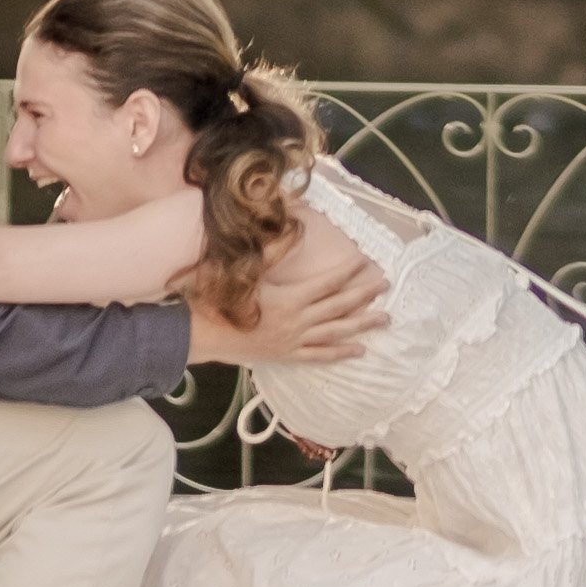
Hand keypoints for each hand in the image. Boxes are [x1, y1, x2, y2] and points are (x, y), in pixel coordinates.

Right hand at [191, 238, 386, 366]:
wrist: (198, 336)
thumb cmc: (217, 299)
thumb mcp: (244, 270)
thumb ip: (272, 252)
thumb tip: (294, 230)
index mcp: (289, 299)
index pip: (327, 283)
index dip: (348, 272)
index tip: (366, 261)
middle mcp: (297, 322)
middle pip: (338, 307)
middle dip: (364, 295)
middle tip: (387, 285)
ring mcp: (293, 342)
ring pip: (335, 333)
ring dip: (361, 325)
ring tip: (384, 319)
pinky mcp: (286, 355)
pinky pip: (319, 356)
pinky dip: (340, 353)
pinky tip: (359, 350)